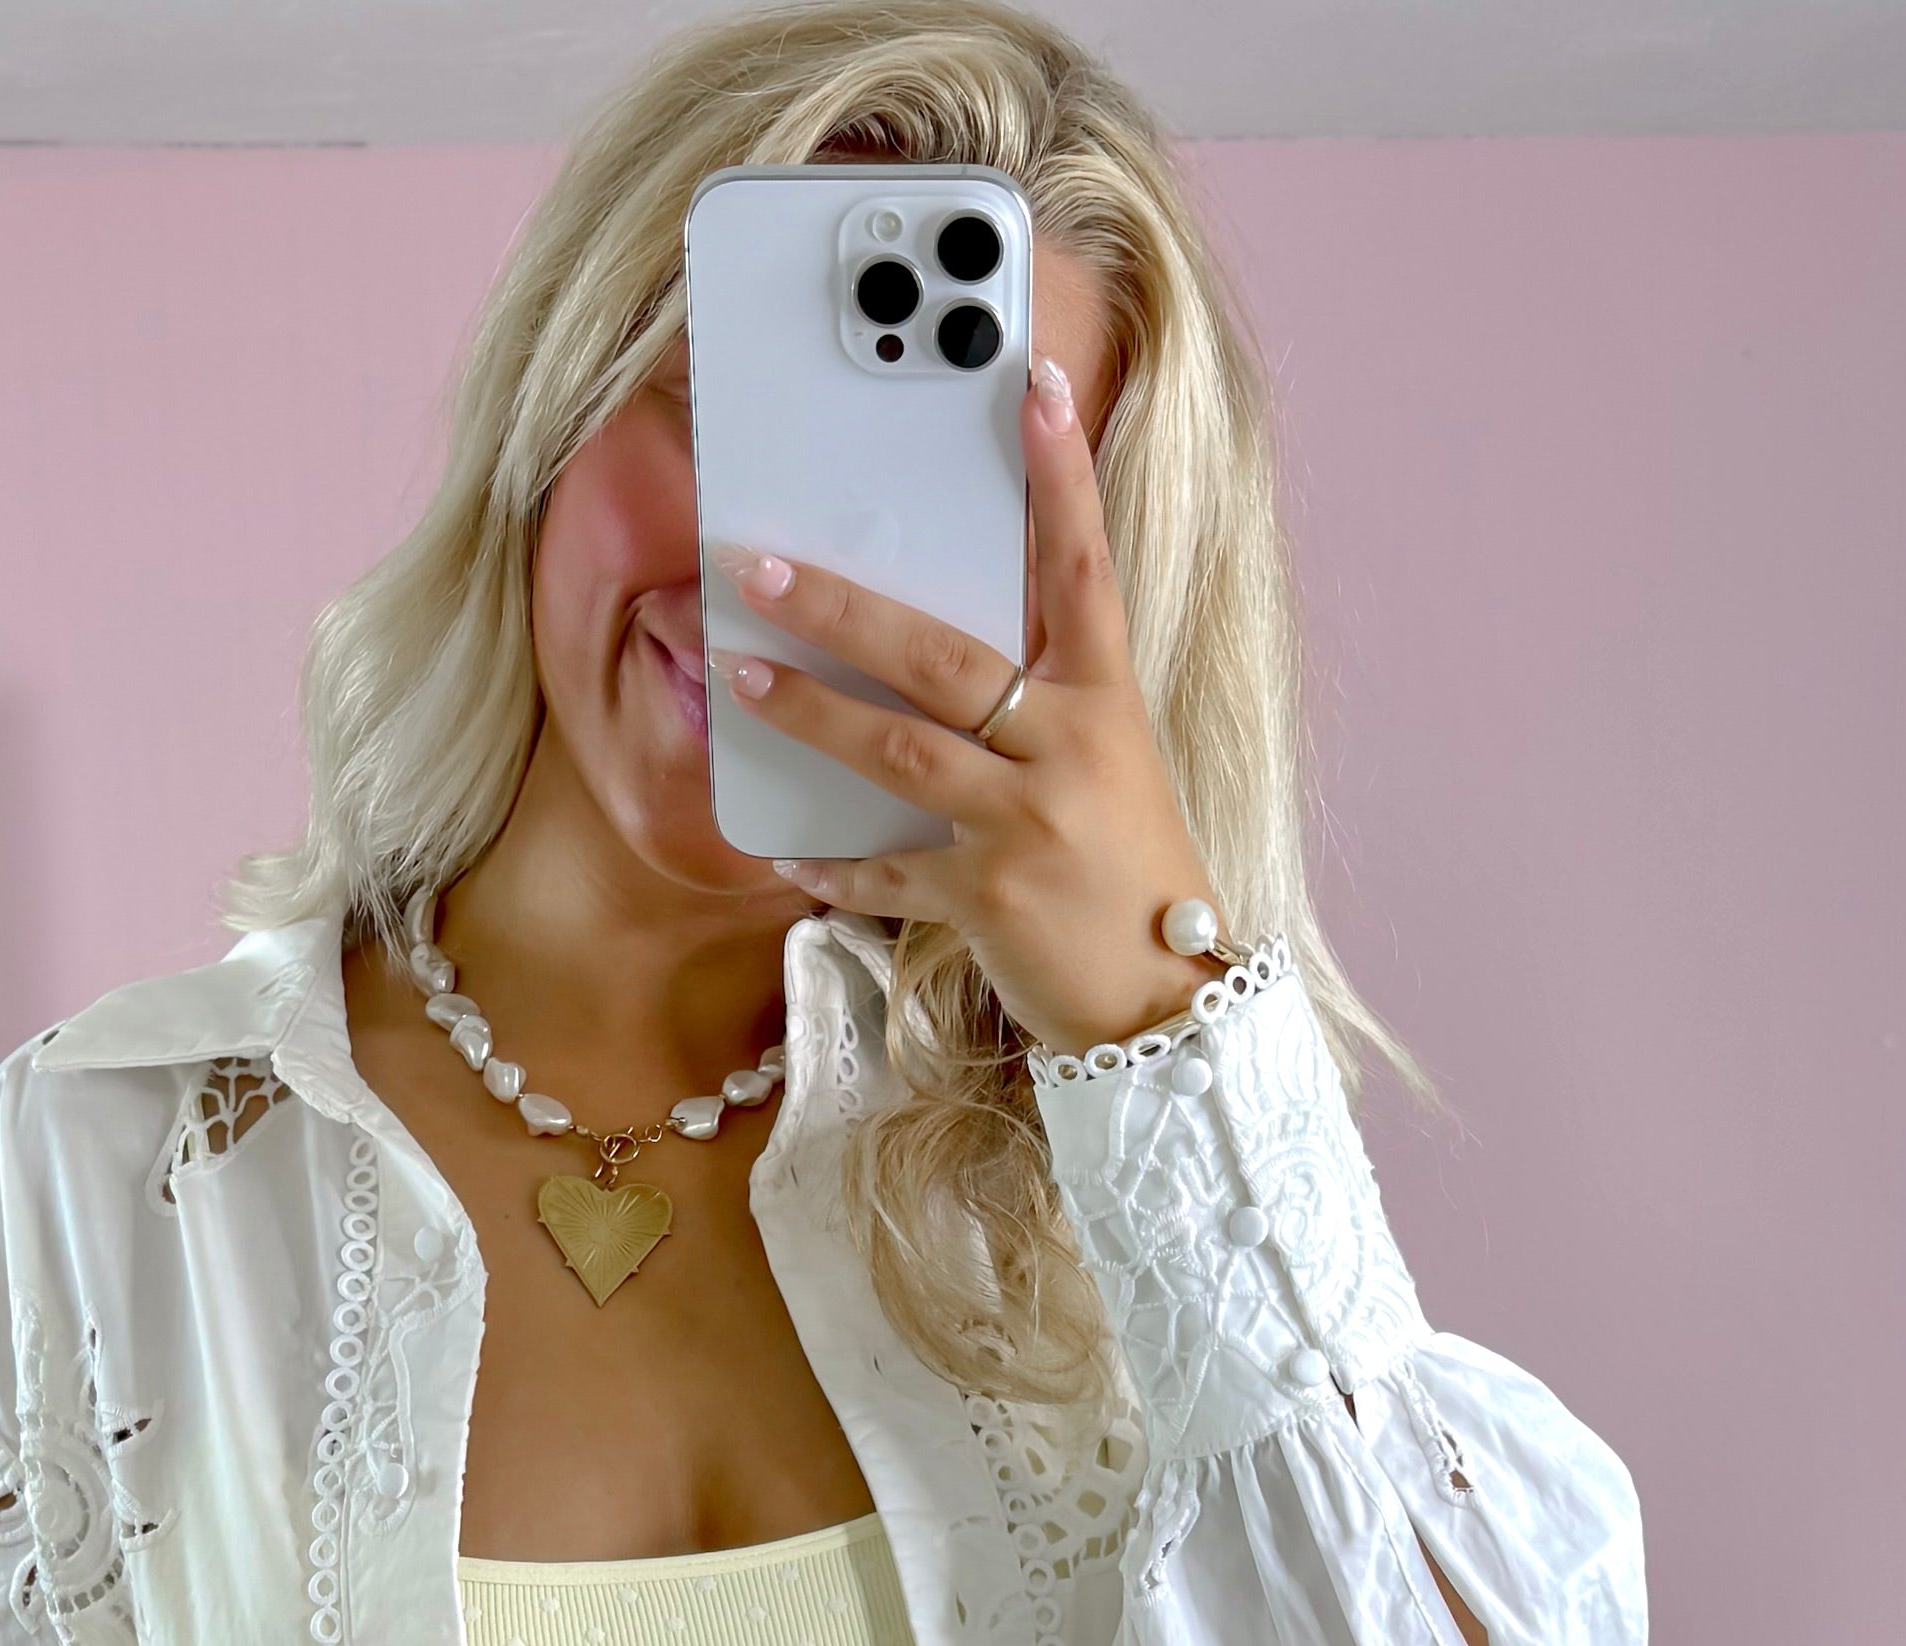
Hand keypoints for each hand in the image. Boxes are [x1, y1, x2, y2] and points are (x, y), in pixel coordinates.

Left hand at [705, 355, 1222, 1055]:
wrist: (1165, 1001)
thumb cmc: (1128, 870)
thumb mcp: (1109, 764)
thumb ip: (1041, 700)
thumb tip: (933, 643)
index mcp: (1106, 702)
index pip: (1083, 567)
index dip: (1059, 476)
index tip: (1029, 384)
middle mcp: (1069, 752)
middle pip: (944, 657)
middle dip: (845, 609)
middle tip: (762, 567)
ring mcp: (1026, 827)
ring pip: (900, 751)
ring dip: (811, 712)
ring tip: (740, 674)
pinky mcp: (987, 901)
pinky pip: (888, 872)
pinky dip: (836, 865)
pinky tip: (789, 848)